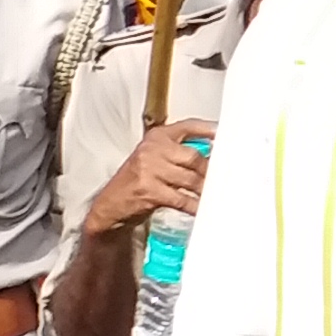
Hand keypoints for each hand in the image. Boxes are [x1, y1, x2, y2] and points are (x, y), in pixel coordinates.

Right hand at [87, 118, 213, 237]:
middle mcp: (152, 150)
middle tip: (223, 178)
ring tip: (216, 195)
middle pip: (194, 157)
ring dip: (206, 190)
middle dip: (210, 171)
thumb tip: (212, 154)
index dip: (208, 130)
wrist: (110, 205)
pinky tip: (203, 209)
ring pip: (191, 179)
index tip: (224, 134)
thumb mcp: (152, 158)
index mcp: (156, 137)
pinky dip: (195, 206)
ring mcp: (150, 170)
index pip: (187, 126)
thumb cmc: (137, 181)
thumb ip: (176, 152)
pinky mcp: (150, 191)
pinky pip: (182, 199)